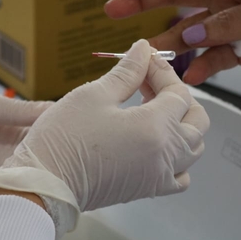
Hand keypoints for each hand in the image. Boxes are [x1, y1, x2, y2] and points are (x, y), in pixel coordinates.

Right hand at [0, 40, 209, 237]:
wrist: (44, 185)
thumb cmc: (64, 141)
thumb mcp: (95, 94)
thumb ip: (127, 71)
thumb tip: (142, 50)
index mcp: (155, 128)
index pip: (179, 93)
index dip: (163, 72)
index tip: (144, 61)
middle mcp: (165, 155)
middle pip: (196, 120)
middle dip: (179, 96)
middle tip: (149, 82)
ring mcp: (159, 176)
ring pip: (193, 146)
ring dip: (181, 123)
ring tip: (152, 109)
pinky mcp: (147, 189)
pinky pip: (181, 174)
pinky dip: (178, 157)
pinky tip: (155, 142)